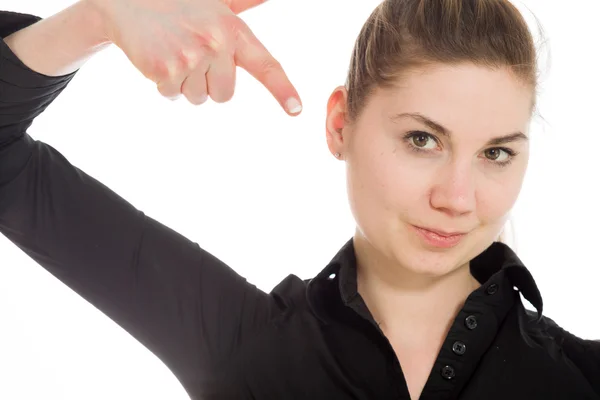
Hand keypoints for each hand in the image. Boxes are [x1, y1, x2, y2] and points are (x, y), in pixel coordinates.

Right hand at [87, 0, 301, 114]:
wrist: (128, 2)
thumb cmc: (178, 5)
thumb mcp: (216, 1)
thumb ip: (245, 1)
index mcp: (233, 30)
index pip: (265, 65)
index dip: (283, 90)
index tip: (297, 110)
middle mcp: (216, 43)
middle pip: (224, 95)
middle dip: (207, 83)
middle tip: (189, 54)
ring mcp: (190, 57)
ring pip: (197, 98)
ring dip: (183, 83)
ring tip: (171, 51)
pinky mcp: (165, 69)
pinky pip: (172, 96)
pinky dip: (163, 84)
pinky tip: (156, 57)